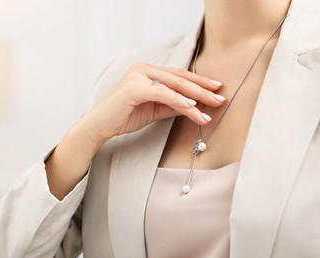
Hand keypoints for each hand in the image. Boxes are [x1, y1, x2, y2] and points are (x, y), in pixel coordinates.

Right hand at [82, 62, 224, 144]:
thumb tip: (193, 106)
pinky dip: (178, 101)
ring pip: (174, 85)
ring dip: (195, 97)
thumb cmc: (122, 117)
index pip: (178, 76)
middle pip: (179, 78)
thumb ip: (171, 105)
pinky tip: (192, 107)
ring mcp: (138, 76)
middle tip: (220, 97)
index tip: (215, 89)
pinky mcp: (134, 87)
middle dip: (202, 89)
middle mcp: (142, 68)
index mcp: (146, 71)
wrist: (98, 125)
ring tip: (212, 106)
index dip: (198, 83)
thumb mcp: (153, 110)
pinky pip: (162, 94)